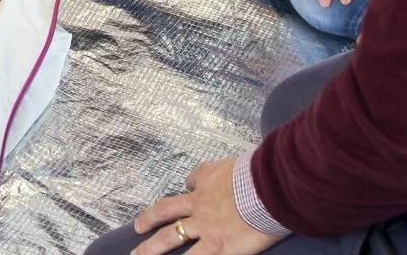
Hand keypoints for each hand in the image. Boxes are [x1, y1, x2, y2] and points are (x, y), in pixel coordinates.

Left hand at [129, 157, 282, 254]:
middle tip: (138, 228)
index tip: (188, 188)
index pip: (192, 182)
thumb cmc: (260, 175)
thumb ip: (232, 169)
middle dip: (149, 220)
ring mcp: (205, 228)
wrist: (268, 190)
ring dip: (152, 249)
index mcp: (207, 182)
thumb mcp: (241, 162)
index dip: (188, 186)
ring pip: (170, 238)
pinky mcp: (218, 247)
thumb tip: (232, 170)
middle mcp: (200, 205)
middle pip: (166, 212)